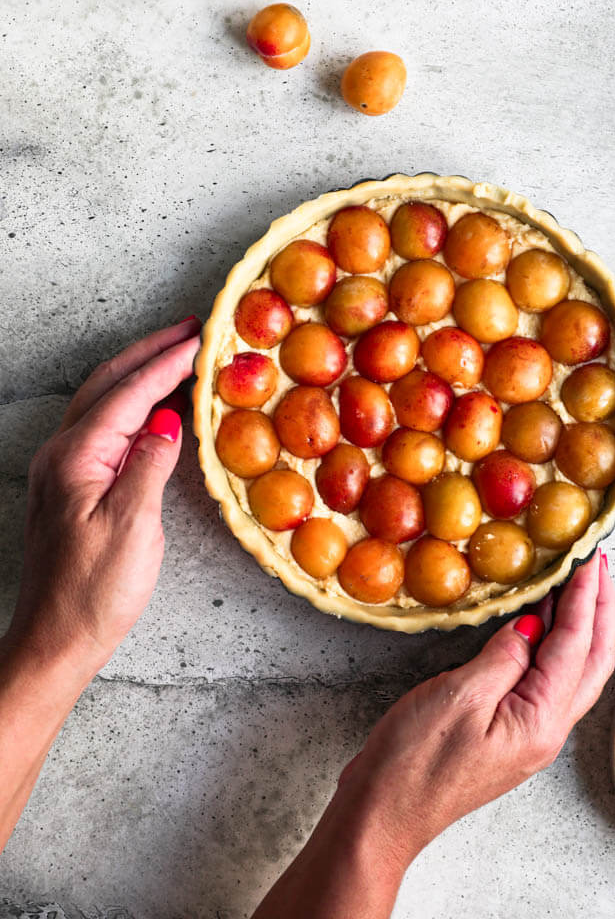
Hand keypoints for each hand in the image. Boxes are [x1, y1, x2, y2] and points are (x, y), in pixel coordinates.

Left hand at [5, 318, 200, 679]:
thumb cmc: (94, 592)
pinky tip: (155, 409)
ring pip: (102, 401)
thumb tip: (169, 420)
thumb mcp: (133, 525)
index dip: (166, 364)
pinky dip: (131, 404)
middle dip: (149, 352)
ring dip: (138, 373)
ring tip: (176, 356)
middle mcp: (62, 454)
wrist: (55, 641)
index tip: (200, 339)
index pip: (129, 394)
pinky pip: (103, 426)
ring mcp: (63, 470)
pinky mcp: (72, 487)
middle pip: (108, 384)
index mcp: (76, 457)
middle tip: (190, 330)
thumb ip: (150, 463)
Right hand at [257, 552, 614, 918]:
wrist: (384, 814)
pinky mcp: (508, 731)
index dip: (584, 598)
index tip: (589, 557)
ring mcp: (529, 733)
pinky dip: (552, 643)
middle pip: (591, 660)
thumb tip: (532, 625)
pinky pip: (545, 679)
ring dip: (580, 624)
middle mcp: (546, 730)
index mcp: (541, 721)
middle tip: (598, 563)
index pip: (576, 646)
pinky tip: (538, 621)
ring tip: (578, 583)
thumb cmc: (414, 763)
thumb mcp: (459, 696)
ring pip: (572, 670)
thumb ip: (504, 656)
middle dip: (599, 609)